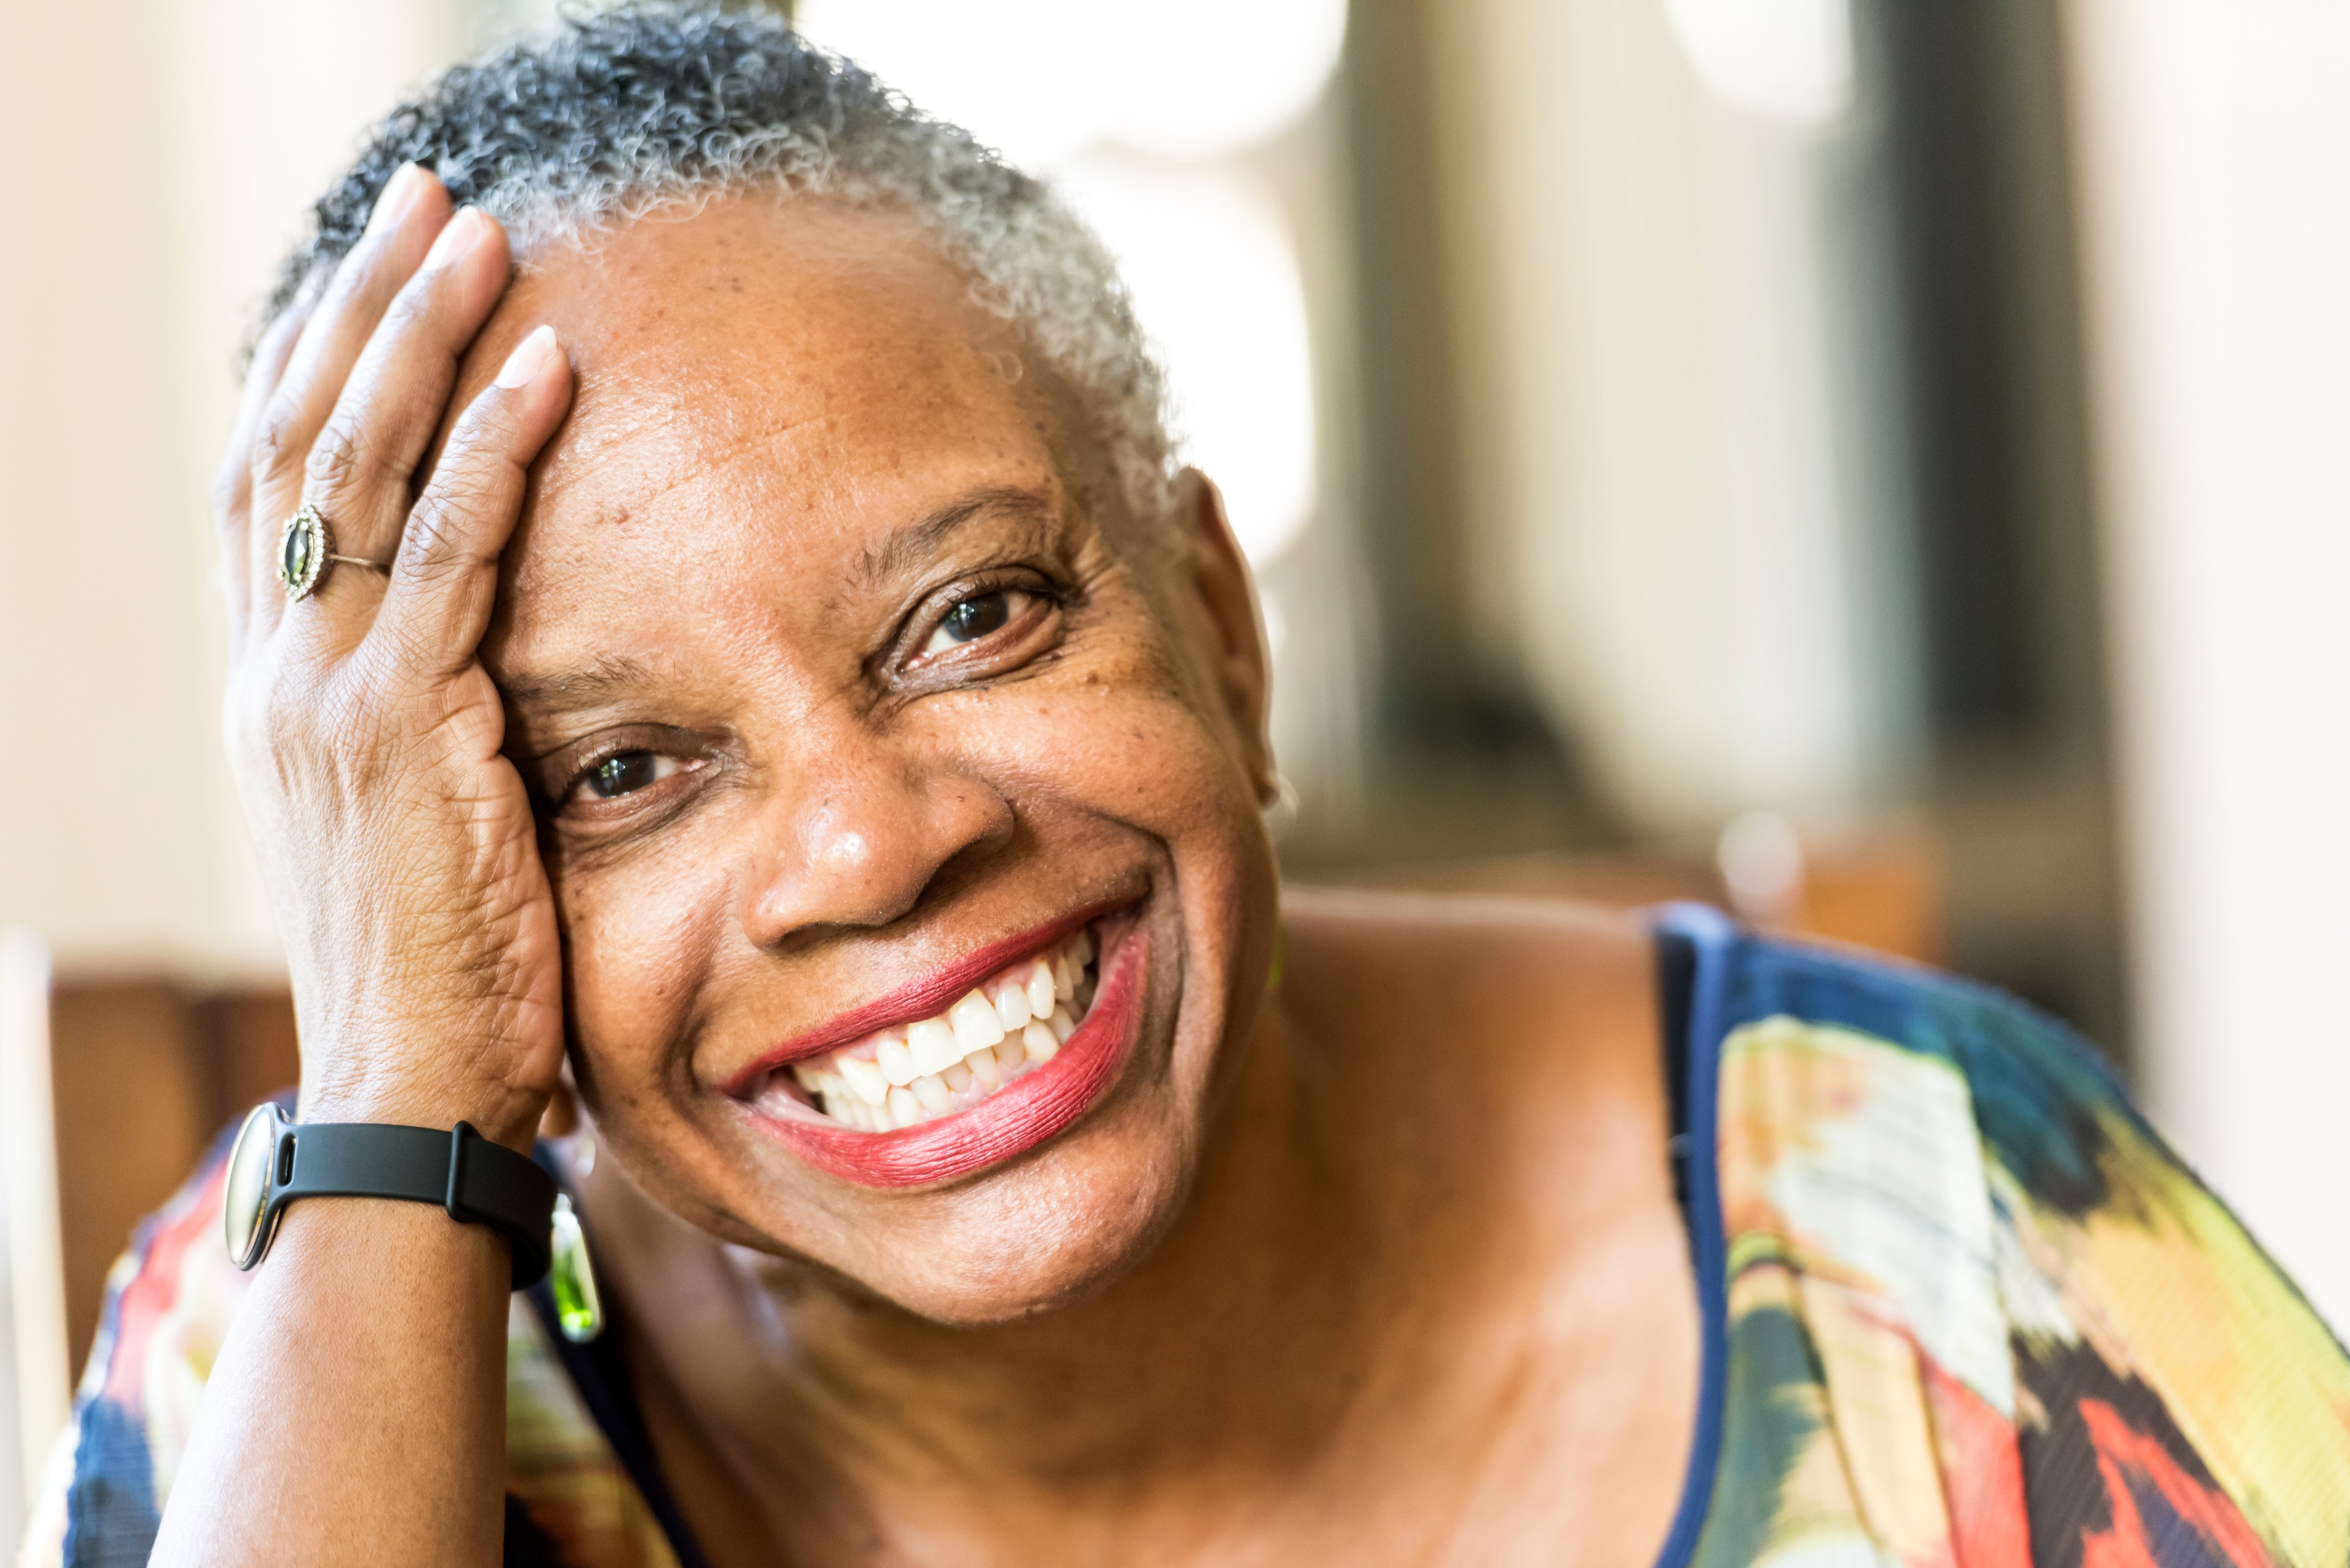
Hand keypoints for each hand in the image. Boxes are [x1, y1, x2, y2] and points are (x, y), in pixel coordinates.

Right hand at [215, 164, 573, 1149]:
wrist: (415, 1089)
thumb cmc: (443, 960)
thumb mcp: (412, 808)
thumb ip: (428, 707)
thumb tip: (491, 637)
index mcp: (272, 683)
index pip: (275, 482)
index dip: (318, 362)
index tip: (378, 270)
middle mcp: (272, 670)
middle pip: (298, 440)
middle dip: (361, 309)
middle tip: (426, 201)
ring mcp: (321, 696)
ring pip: (356, 473)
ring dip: (419, 341)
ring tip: (478, 238)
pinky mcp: (397, 733)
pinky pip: (446, 562)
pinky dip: (489, 455)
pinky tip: (541, 370)